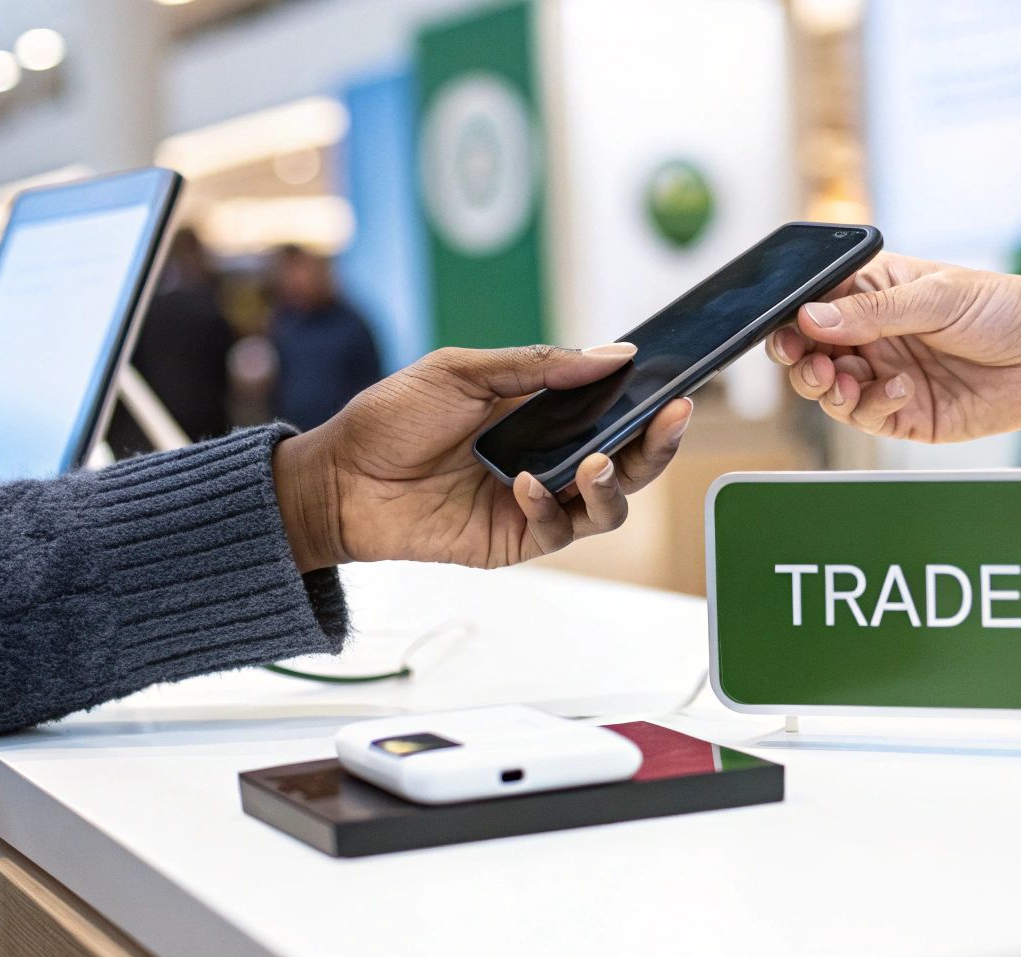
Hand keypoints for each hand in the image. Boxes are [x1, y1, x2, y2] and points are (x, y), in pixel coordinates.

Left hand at [273, 344, 689, 571]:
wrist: (339, 477)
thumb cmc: (393, 418)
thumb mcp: (464, 372)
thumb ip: (539, 365)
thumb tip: (615, 352)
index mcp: (543, 414)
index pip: (614, 410)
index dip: (651, 401)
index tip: (681, 384)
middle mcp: (549, 460)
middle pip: (629, 462)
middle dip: (658, 443)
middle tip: (672, 417)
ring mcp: (535, 503)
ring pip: (608, 505)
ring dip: (614, 482)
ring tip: (595, 462)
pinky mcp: (514, 540)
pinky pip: (557, 530)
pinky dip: (551, 506)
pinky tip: (527, 484)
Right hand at [763, 252, 1020, 442]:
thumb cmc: (1005, 310)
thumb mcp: (938, 296)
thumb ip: (874, 311)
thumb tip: (812, 316)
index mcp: (875, 293)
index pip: (817, 302)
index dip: (794, 316)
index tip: (785, 326)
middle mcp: (874, 336)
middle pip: (812, 351)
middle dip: (799, 358)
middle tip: (805, 361)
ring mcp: (885, 376)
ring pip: (829, 388)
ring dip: (826, 386)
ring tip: (840, 380)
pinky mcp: (903, 415)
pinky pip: (866, 417)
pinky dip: (871, 405)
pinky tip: (898, 388)